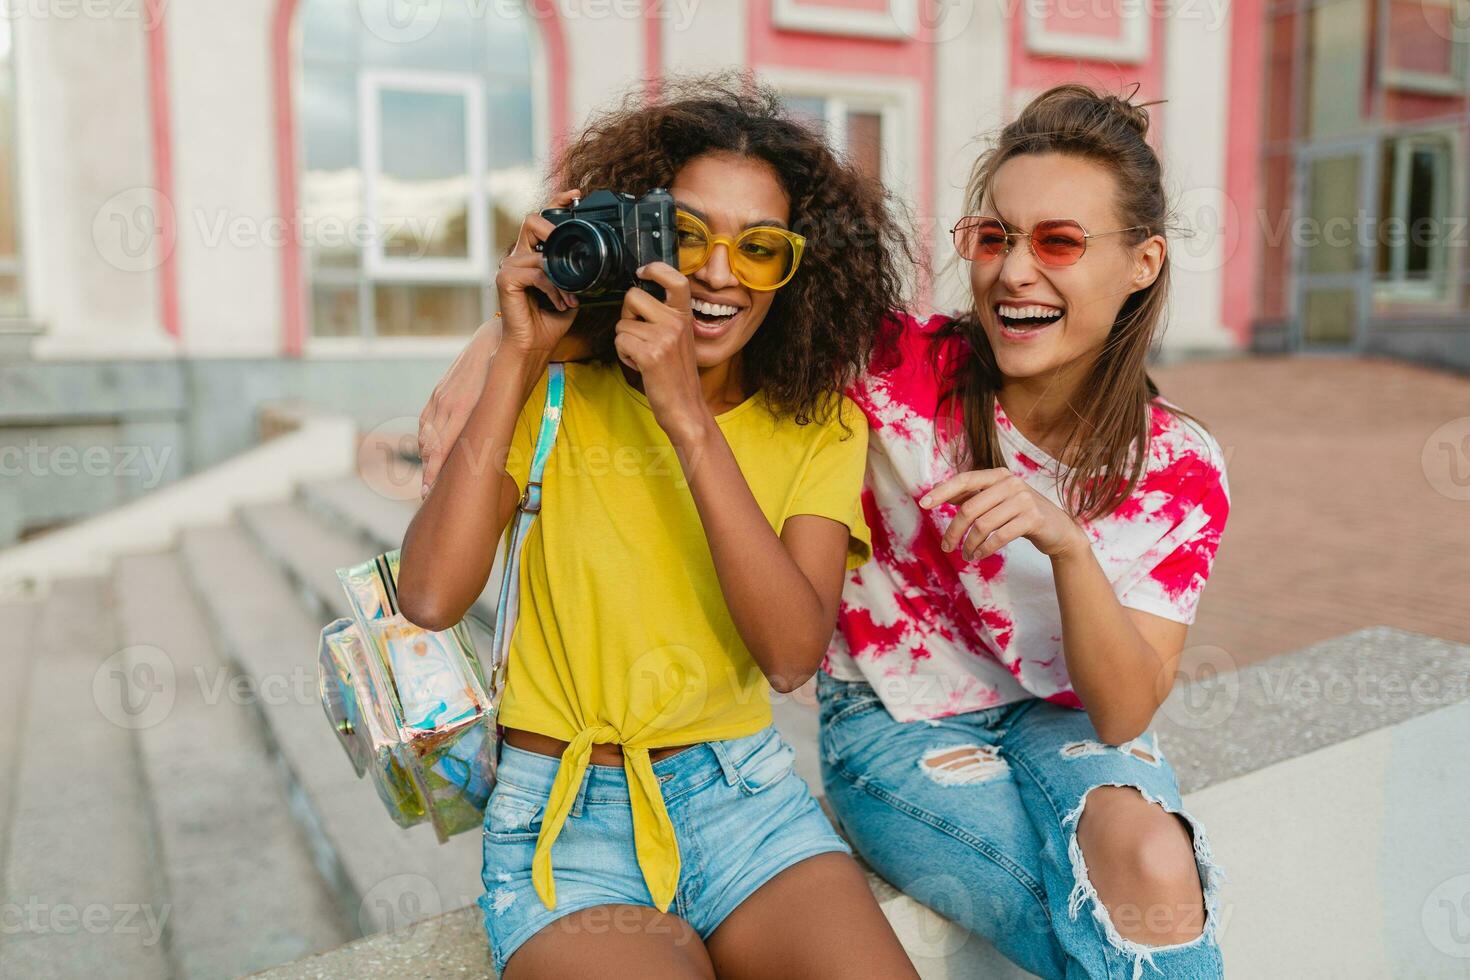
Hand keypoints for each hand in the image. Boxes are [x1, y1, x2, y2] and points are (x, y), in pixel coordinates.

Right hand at [417, 318, 499, 497]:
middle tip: (426, 494)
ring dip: (426, 457)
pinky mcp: (439, 391)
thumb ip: (494, 423)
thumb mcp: (507, 396)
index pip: (443, 446)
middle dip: (428, 470)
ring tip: (427, 480)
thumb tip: (491, 451)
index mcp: (464, 407)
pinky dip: (425, 438)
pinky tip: (427, 452)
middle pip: (430, 445)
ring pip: (426, 433)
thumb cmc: (510, 368)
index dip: (435, 470)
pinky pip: (426, 419)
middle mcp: (447, 403)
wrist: (495, 336)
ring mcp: (440, 396)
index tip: (429, 491)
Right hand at [494, 188, 581, 356]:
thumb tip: (595, 263)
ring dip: (562, 279)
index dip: (556, 202)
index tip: (575, 196)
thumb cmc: (549, 321)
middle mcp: (518, 257)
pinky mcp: (506, 279)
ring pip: (541, 255)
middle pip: (532, 221)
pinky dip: (553, 288)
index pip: (541, 220)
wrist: (534, 346)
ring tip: (569, 298)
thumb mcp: (571, 291)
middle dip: (554, 230)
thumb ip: (576, 273)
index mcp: (532, 256)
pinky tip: (559, 303)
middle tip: (570, 249)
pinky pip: (538, 273)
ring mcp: (509, 266)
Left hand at [613, 262, 707, 437]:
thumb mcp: (679, 339)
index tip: (643, 271)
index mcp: (685, 316)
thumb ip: (665, 318)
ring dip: (625, 341)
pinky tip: (639, 365)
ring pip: (622, 324)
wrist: (686, 408)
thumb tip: (637, 297)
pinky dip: (624, 355)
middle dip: (627, 315)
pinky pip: (620, 342)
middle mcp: (676, 323)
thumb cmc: (677, 375)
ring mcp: (664, 338)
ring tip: (643, 356)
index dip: (656, 269)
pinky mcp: (651, 355)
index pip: (675, 279)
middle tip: (639, 335)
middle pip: (632, 297)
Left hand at [920, 469, 1088, 560]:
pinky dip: (984, 549)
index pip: (964, 480)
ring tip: (967, 554)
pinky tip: (979, 555)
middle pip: (970, 508)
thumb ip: (972, 495)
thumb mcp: (997, 500)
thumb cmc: (1021, 514)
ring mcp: (1023, 500)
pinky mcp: (1033, 518)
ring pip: (982, 525)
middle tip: (946, 547)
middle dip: (954, 531)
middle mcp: (1011, 483)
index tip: (923, 504)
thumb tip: (938, 493)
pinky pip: (999, 537)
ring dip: (969, 544)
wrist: (1059, 529)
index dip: (942, 491)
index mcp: (998, 475)